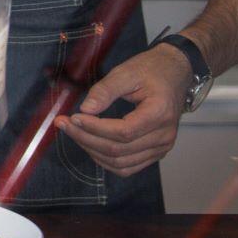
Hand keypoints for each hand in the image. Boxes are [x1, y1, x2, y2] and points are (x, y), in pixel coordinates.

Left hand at [57, 44, 190, 177]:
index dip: (94, 128)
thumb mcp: (126, 72)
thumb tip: (86, 109)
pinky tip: (90, 144)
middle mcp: (164, 136)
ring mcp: (162, 147)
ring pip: (121, 163)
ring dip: (92, 151)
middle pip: (119, 150)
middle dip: (85, 139)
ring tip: (74, 132)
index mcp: (159, 114)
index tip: (72, 116)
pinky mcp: (156, 152)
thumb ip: (105, 90)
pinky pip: (128, 167)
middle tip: (63, 124)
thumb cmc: (151, 70)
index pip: (123, 132)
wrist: (174, 73)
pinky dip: (106, 160)